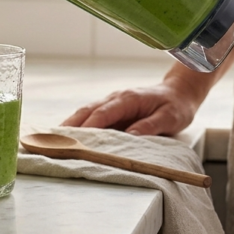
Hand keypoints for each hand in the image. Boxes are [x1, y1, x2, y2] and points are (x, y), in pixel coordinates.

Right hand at [60, 69, 214, 135]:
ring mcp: (111, 102)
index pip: (103, 114)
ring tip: (53, 140)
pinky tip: (67, 134)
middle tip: (53, 141)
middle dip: (70, 126)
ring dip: (69, 125)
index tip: (75, 140)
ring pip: (85, 112)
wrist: (180, 92)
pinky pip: (90, 115)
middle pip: (87, 111)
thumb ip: (150, 127)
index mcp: (128, 99)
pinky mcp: (111, 108)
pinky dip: (77, 124)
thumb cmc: (176, 106)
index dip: (88, 127)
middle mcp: (115, 98)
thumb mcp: (170, 118)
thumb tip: (129, 138)